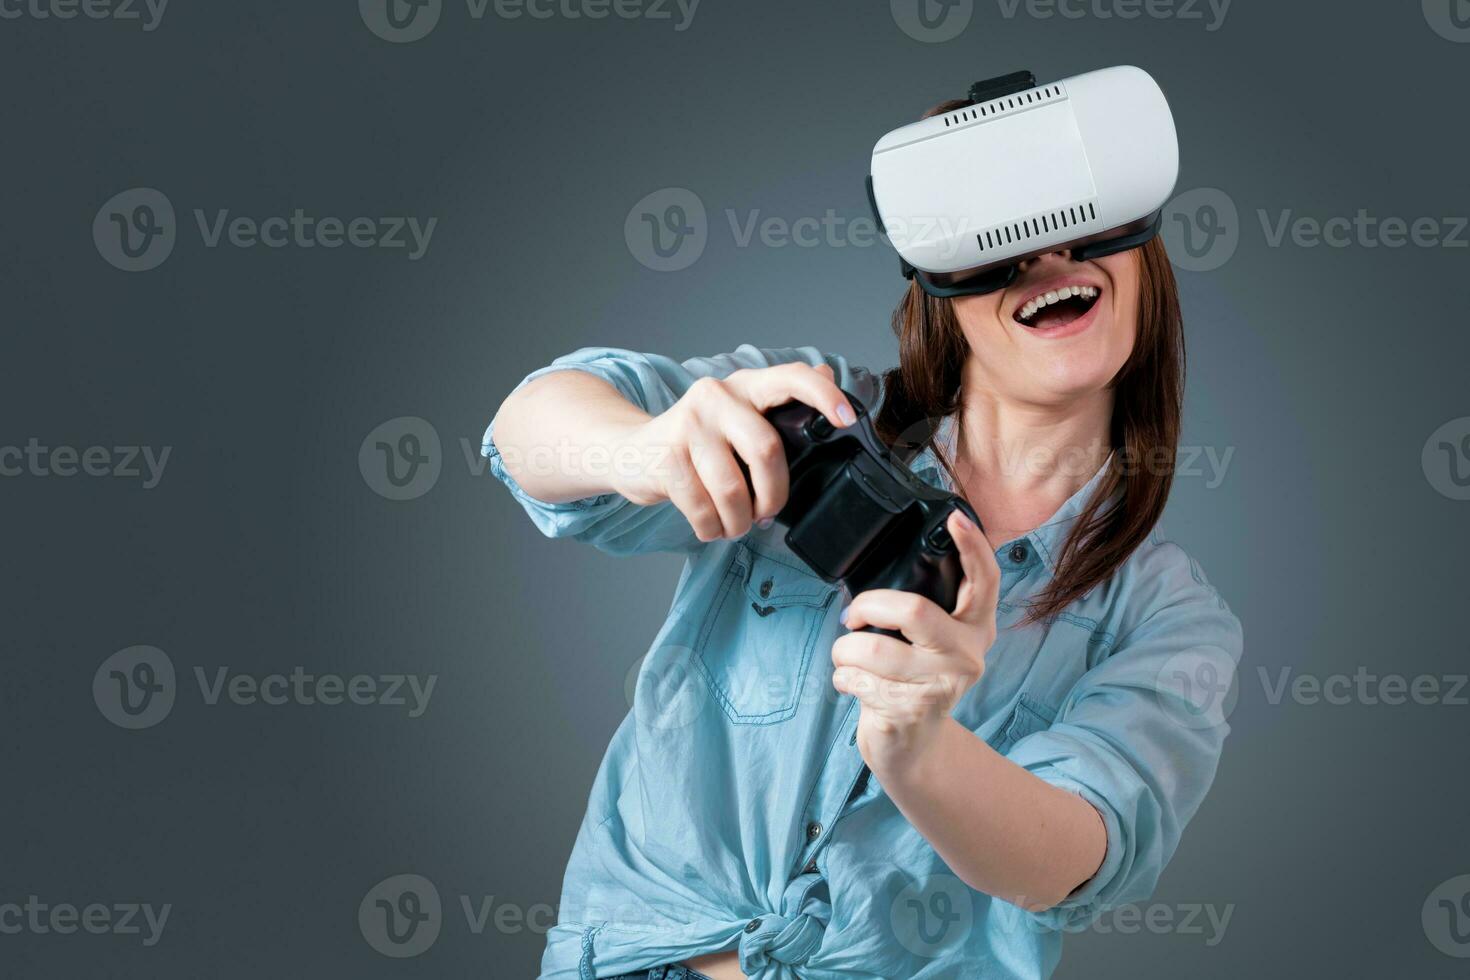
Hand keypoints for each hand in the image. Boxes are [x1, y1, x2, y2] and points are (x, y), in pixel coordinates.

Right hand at [613, 362, 854, 541]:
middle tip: (765, 513)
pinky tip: (710, 525)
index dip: (823, 396)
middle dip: (773, 495)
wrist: (630, 452)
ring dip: (738, 521)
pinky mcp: (666, 457)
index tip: (846, 420)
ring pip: (734, 489)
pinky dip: (712, 528)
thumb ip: (779, 405)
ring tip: (734, 524)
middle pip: (766, 450)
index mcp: (745, 386)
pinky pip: (703, 508)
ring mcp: (688, 425)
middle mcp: (716, 396)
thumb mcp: (738, 418)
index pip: (790, 377)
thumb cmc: (696, 443)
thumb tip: (827, 374)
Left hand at [831, 508, 999, 772]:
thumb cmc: (913, 680)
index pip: (986, 581)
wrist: (913, 747)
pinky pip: (858, 680)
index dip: (974, 548)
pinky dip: (842, 678)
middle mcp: (967, 655)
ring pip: (873, 650)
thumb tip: (878, 571)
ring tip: (847, 657)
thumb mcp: (931, 644)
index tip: (955, 518)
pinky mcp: (911, 711)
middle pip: (916, 611)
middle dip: (869, 606)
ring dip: (844, 650)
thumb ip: (923, 610)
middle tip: (853, 615)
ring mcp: (941, 686)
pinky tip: (852, 684)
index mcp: (975, 629)